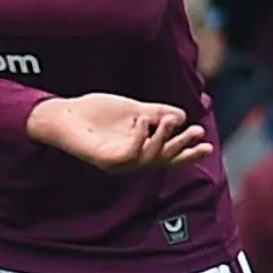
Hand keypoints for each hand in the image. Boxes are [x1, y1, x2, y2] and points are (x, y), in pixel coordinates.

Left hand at [27, 95, 215, 173]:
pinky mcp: (106, 159)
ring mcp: (119, 162)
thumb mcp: (133, 110)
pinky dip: (139, 137)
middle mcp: (132, 160)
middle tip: (197, 133)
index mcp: (140, 149)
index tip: (208, 145)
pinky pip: (130, 153)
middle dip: (182, 147)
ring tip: (170, 120)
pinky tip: (143, 120)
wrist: (64, 114)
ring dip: (164, 139)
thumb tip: (182, 117)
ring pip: (150, 157)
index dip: (188, 153)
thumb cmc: (95, 113)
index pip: (169, 155)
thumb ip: (156, 114)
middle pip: (164, 159)